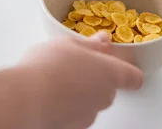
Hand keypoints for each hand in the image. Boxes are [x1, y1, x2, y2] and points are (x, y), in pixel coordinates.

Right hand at [20, 32, 143, 128]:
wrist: (27, 99)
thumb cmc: (50, 67)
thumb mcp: (69, 43)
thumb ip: (91, 44)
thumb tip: (102, 41)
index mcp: (111, 73)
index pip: (133, 77)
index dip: (128, 72)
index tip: (121, 66)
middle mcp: (104, 97)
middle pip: (109, 88)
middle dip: (95, 77)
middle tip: (76, 64)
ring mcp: (88, 115)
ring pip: (90, 101)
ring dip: (79, 91)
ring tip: (57, 78)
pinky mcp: (72, 126)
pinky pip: (74, 113)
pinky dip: (66, 105)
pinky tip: (49, 93)